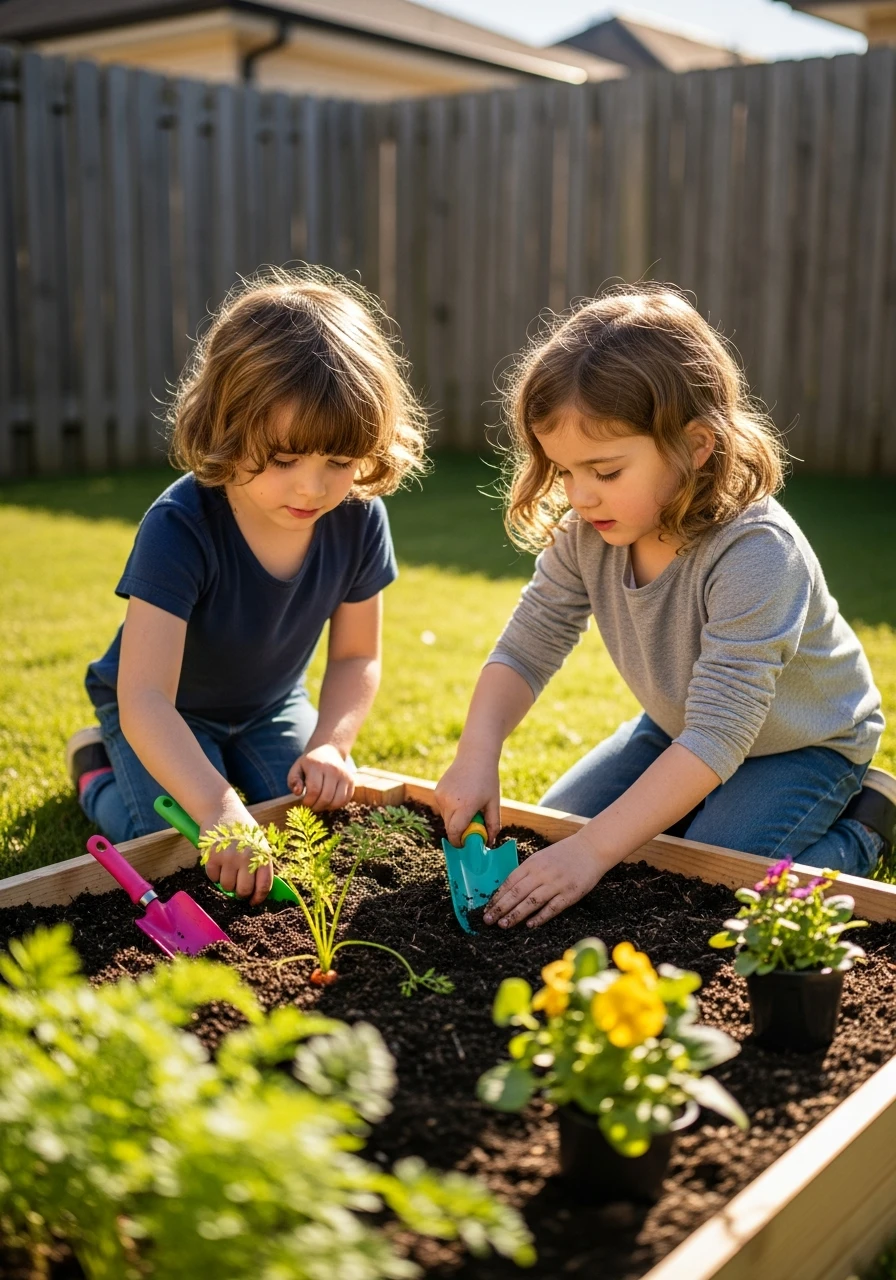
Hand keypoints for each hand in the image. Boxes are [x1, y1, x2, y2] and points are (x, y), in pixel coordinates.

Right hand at [199, 794, 273, 905]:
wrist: (222, 810)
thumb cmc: (242, 830)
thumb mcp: (258, 843)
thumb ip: (260, 864)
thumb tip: (258, 891)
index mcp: (262, 854)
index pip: (264, 885)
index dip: (258, 898)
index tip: (253, 902)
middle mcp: (247, 856)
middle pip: (244, 890)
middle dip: (241, 894)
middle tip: (238, 890)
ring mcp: (229, 856)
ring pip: (227, 886)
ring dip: (226, 883)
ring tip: (228, 871)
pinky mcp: (213, 856)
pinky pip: (213, 878)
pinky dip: (214, 875)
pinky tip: (218, 863)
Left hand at [288, 743, 353, 810]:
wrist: (327, 750)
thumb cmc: (309, 764)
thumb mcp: (296, 769)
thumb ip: (293, 781)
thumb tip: (298, 792)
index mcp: (317, 766)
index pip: (314, 791)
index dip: (308, 802)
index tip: (304, 803)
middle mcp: (333, 770)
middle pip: (326, 798)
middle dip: (317, 807)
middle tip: (312, 806)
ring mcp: (344, 775)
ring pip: (337, 801)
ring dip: (327, 807)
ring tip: (321, 804)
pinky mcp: (351, 781)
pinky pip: (346, 800)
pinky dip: (337, 805)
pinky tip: (329, 801)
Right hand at [434, 748, 501, 846]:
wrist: (475, 756)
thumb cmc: (488, 779)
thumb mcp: (494, 803)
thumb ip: (493, 824)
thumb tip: (490, 842)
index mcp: (465, 805)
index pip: (455, 832)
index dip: (459, 842)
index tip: (466, 845)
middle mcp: (449, 801)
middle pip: (449, 828)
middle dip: (459, 832)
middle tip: (472, 826)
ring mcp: (440, 796)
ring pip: (446, 818)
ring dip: (455, 819)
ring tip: (468, 806)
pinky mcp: (436, 791)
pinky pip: (443, 808)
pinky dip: (451, 809)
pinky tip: (461, 797)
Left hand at [483, 831, 604, 927]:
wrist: (591, 848)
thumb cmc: (564, 854)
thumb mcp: (541, 857)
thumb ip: (526, 871)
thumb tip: (508, 889)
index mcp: (532, 863)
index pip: (509, 882)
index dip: (497, 897)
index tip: (487, 909)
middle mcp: (542, 873)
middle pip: (517, 893)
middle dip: (500, 908)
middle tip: (488, 920)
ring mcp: (556, 884)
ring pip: (531, 902)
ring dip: (516, 914)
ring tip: (503, 924)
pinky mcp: (570, 894)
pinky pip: (552, 908)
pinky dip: (540, 917)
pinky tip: (530, 924)